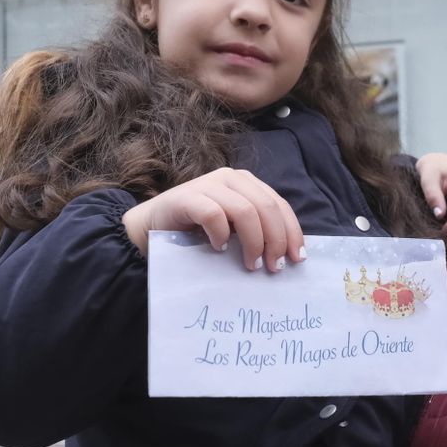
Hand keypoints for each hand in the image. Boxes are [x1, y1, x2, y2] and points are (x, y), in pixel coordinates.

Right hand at [122, 168, 304, 272]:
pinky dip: (221, 234)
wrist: (149, 228)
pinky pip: (213, 214)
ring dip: (253, 241)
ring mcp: (207, 185)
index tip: (297, 259)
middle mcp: (230, 178)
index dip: (292, 231)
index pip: (279, 204)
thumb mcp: (233, 230)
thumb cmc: (196, 233)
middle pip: (267, 207)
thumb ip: (255, 231)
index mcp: (246, 183)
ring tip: (250, 264)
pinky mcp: (187, 197)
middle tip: (273, 267)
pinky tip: (219, 249)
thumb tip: (288, 255)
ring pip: (245, 210)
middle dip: (276, 240)